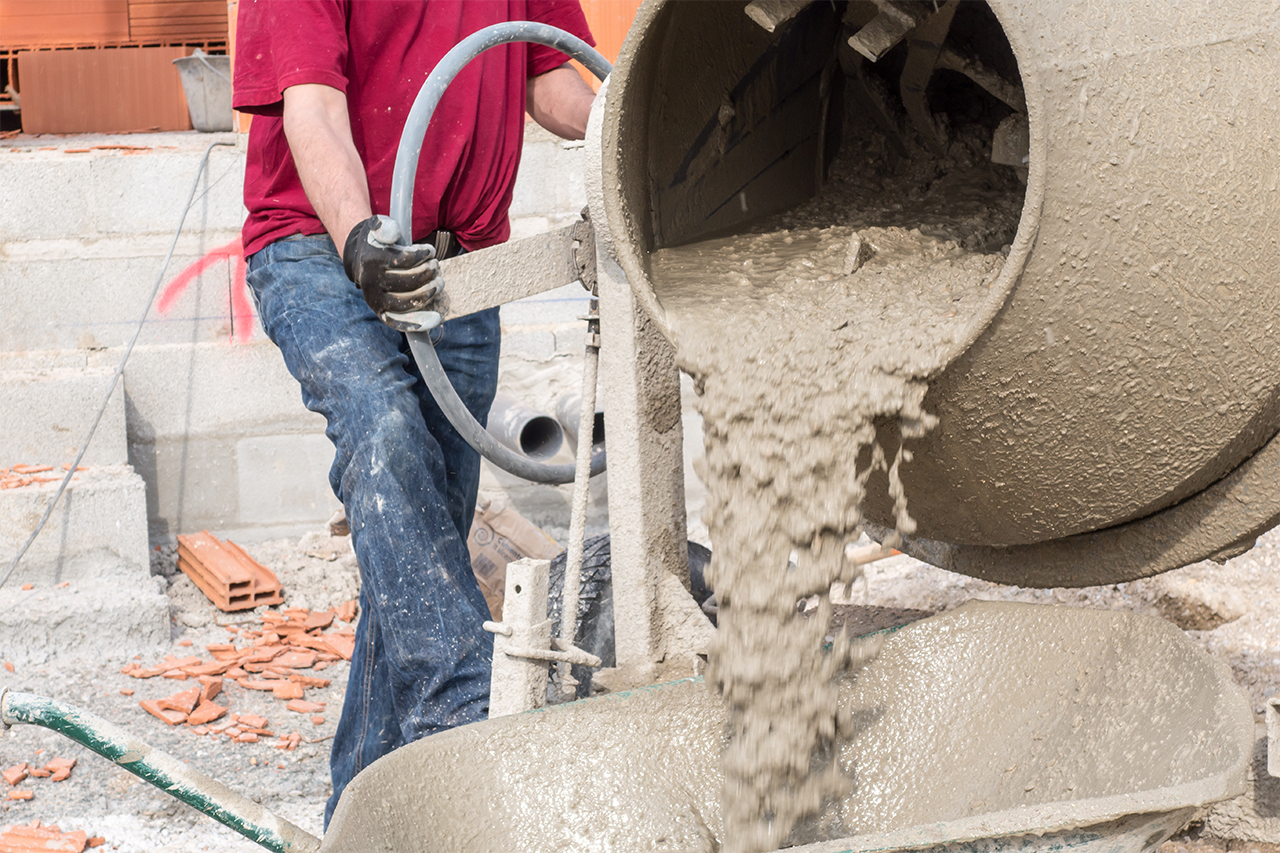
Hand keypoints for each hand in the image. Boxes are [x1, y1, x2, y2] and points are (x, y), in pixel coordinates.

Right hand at [343, 215, 442, 329]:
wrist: (361, 258)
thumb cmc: (378, 242)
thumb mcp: (378, 227)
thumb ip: (385, 226)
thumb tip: (392, 234)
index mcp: (372, 260)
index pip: (405, 260)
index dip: (423, 255)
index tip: (430, 251)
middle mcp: (371, 283)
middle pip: (409, 282)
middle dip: (429, 273)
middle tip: (436, 267)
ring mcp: (375, 300)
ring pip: (407, 303)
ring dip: (429, 294)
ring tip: (438, 282)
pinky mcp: (381, 312)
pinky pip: (398, 322)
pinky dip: (417, 323)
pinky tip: (436, 320)